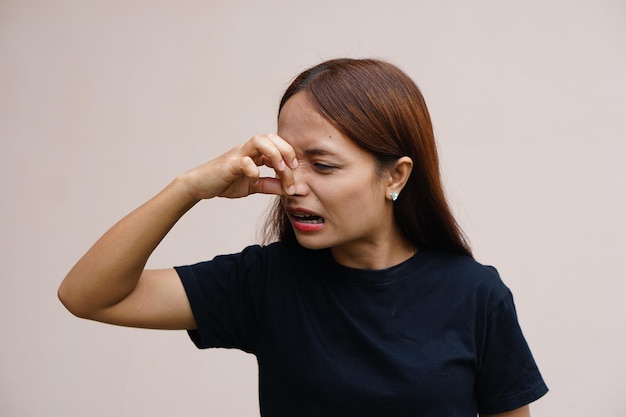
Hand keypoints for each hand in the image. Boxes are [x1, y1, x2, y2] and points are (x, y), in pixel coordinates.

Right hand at [180, 133, 298, 199]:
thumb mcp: (253, 186)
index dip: (289, 155)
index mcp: (254, 153)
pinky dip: (253, 169)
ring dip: (274, 154)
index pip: (277, 146)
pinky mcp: (228, 165)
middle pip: (270, 137)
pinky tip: (256, 179)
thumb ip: (270, 185)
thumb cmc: (225, 182)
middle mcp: (247, 150)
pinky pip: (243, 161)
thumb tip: (290, 189)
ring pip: (258, 141)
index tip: (295, 172)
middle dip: (286, 150)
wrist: (199, 186)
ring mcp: (237, 155)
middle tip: (292, 167)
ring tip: (280, 169)